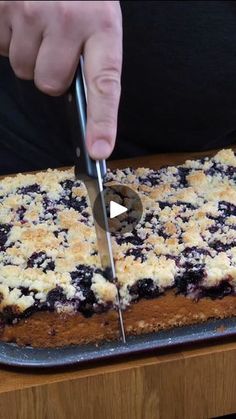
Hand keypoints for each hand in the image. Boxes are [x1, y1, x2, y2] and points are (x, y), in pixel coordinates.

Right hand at [0, 1, 121, 158]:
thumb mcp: (97, 15)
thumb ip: (92, 56)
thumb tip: (81, 102)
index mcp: (102, 23)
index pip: (105, 83)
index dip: (102, 120)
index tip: (99, 150)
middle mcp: (67, 17)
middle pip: (49, 84)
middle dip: (49, 72)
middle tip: (54, 44)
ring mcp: (30, 9)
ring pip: (22, 68)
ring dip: (28, 53)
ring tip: (36, 23)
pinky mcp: (2, 5)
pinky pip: (0, 47)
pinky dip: (7, 37)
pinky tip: (19, 16)